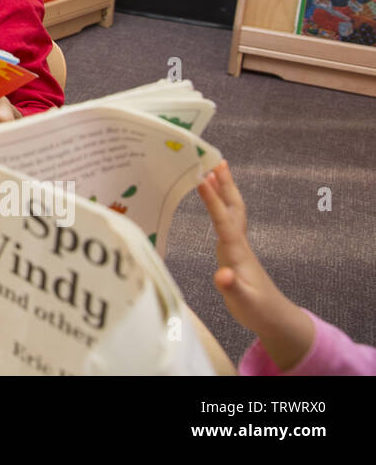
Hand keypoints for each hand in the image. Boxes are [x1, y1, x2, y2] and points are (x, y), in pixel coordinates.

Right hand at [197, 161, 312, 369]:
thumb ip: (232, 287)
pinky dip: (220, 204)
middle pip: (233, 206)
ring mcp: (238, 244)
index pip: (223, 220)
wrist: (273, 315)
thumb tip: (223, 275)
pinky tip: (214, 200)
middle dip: (225, 184)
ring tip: (214, 171)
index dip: (212, 200)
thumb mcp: (241, 300)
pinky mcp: (235, 249)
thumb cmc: (256, 308)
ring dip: (225, 189)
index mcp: (236, 251)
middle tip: (216, 161)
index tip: (202, 179)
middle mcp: (238, 242)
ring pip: (232, 210)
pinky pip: (227, 219)